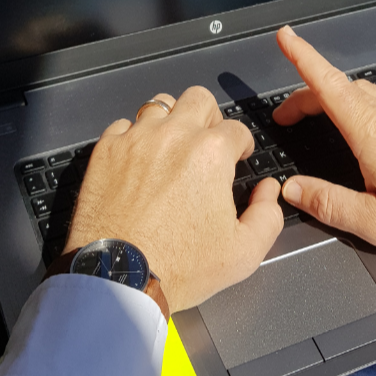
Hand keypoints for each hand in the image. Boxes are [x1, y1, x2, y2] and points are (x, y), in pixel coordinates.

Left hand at [63, 88, 283, 313]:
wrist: (119, 276)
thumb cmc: (177, 266)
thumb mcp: (244, 253)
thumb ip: (268, 215)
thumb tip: (268, 190)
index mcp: (211, 153)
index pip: (237, 129)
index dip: (241, 145)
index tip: (237, 157)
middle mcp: (174, 135)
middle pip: (199, 99)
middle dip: (209, 118)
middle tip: (207, 143)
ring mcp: (136, 139)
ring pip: (159, 104)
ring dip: (170, 120)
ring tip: (171, 146)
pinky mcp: (106, 150)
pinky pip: (123, 126)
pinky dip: (133, 137)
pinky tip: (137, 160)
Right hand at [272, 27, 375, 266]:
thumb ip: (329, 204)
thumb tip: (291, 189)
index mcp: (374, 133)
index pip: (327, 83)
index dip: (302, 56)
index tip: (285, 36)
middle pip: (340, 87)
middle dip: (307, 94)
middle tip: (287, 117)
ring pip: (364, 93)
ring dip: (335, 100)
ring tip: (319, 122)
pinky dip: (362, 107)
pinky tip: (364, 132)